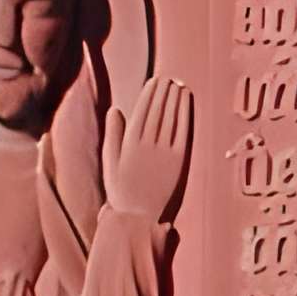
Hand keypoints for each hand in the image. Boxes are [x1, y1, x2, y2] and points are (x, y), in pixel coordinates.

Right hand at [104, 75, 192, 220]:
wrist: (138, 217)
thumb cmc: (121, 190)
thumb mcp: (110, 162)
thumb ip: (112, 135)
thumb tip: (115, 110)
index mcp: (130, 142)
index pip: (142, 110)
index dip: (150, 93)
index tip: (155, 80)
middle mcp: (148, 144)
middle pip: (158, 110)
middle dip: (164, 91)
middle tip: (169, 78)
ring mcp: (165, 152)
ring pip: (171, 117)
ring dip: (175, 98)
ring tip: (179, 84)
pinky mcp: (179, 161)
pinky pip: (183, 131)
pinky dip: (185, 114)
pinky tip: (187, 101)